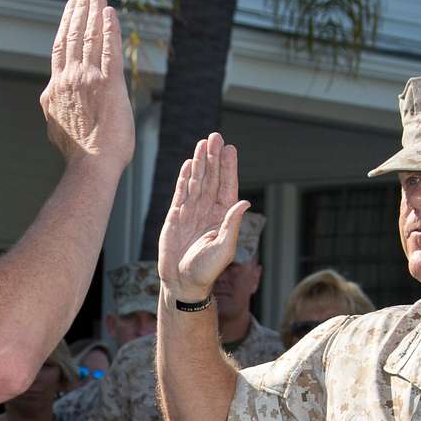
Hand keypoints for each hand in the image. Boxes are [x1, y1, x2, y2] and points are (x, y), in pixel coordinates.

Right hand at [40, 0, 133, 170]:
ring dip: (94, 10)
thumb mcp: (59, 129)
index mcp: (55, 90)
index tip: (71, 7)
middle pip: (73, 35)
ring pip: (89, 37)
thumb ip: (58, 112)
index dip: (66, 24)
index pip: (61, 49)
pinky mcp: (109, 85)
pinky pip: (109, 50)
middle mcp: (68, 79)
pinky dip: (109, 29)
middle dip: (81, 8)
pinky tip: (110, 13)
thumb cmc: (80, 156)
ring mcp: (87, 80)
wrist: (90, 167)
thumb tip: (53, 110)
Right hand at [157, 133, 247, 303]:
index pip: (227, 187)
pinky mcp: (176, 216)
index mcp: (223, 217)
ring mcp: (192, 212)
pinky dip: (184, 177)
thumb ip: (232, 224)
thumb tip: (245, 202)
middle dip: (214, 158)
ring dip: (200, 163)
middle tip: (215, 137)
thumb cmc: (205, 270)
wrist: (181, 282)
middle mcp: (208, 211)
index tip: (230, 149)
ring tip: (202, 143)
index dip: (229, 167)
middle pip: (212, 179)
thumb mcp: (224, 248)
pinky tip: (189, 163)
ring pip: (197, 182)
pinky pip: (181, 192)